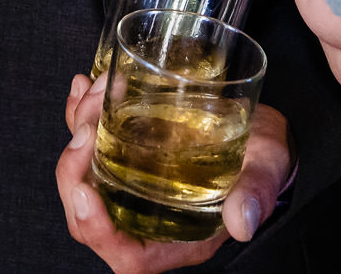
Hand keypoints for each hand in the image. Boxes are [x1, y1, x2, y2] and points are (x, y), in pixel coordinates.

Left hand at [58, 74, 292, 272]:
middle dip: (73, 171)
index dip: (97, 230)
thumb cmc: (265, 158)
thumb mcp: (267, 170)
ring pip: (85, 173)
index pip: (125, 255)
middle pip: (89, 214)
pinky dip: (79, 114)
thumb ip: (255, 194)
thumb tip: (243, 222)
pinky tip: (84, 86)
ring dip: (77, 131)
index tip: (85, 191)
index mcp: (179, 235)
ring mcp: (133, 184)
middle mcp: (148, 214)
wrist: (264, 128)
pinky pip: (91, 143)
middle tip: (86, 127)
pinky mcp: (129, 153)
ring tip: (93, 93)